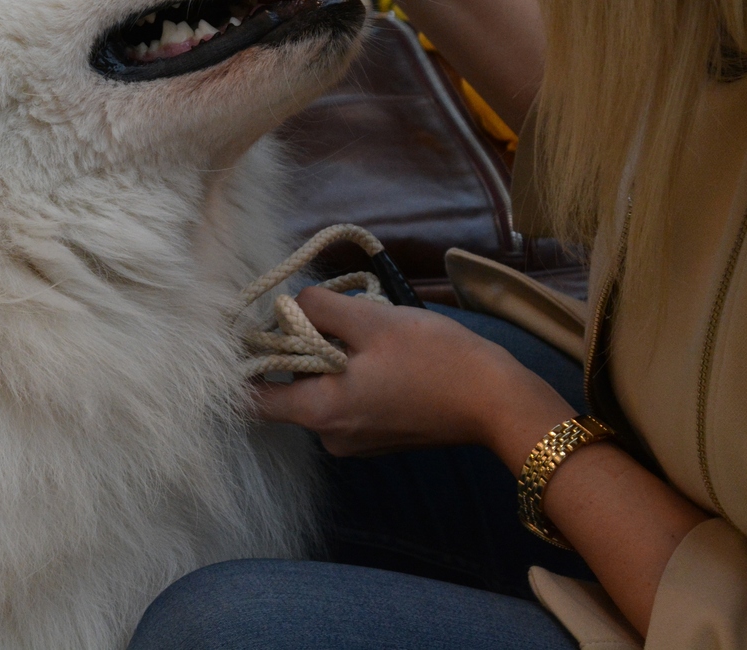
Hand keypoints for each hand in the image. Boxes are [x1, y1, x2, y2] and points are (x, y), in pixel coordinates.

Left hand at [253, 287, 573, 463]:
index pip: (251, 400)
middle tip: (328, 314)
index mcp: (319, 413)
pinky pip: (348, 399)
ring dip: (331, 356)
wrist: (500, 400)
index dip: (246, 362)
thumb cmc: (434, 357)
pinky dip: (353, 372)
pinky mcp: (379, 435)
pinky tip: (383, 351)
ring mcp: (356, 440)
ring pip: (321, 389)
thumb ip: (317, 308)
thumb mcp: (370, 319)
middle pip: (289, 388)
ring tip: (365, 329)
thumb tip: (289, 306)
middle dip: (299, 347)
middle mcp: (330, 436)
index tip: (258, 328)